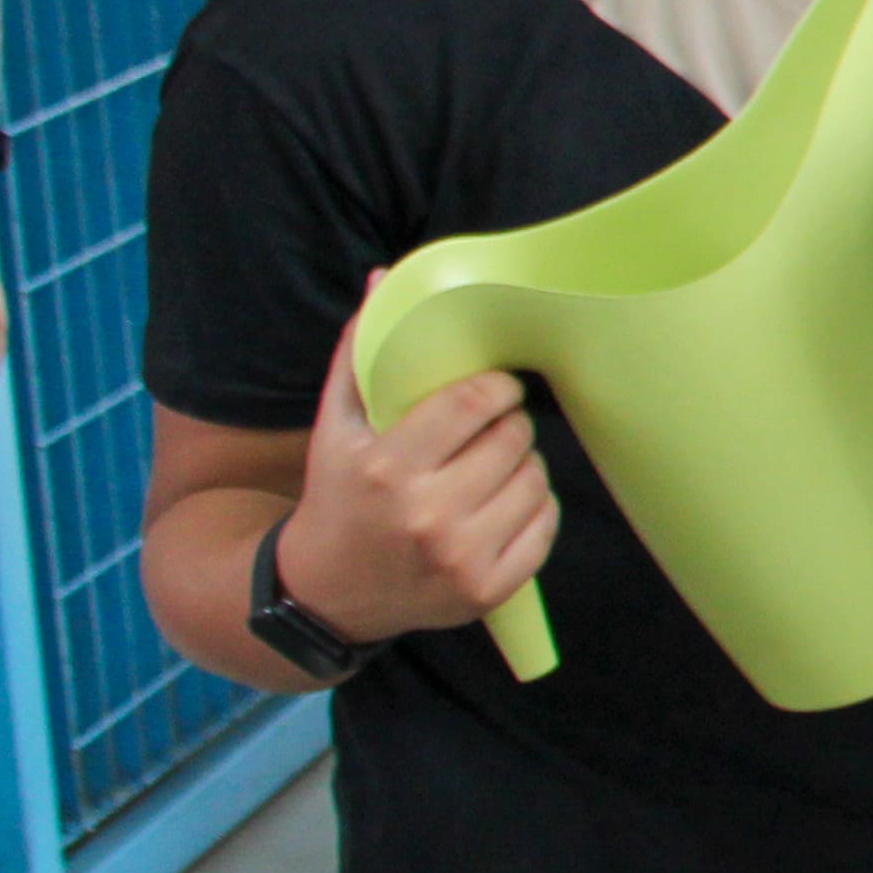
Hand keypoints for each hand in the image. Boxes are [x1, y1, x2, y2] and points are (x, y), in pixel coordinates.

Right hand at [283, 317, 557, 643]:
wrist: (326, 593)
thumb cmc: (337, 496)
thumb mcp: (334, 427)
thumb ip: (359, 353)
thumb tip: (385, 278)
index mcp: (386, 467)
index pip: (474, 402)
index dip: (496, 388)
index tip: (496, 388)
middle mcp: (426, 514)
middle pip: (513, 438)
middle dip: (508, 425)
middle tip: (492, 429)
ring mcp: (461, 557)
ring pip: (536, 478)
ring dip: (523, 465)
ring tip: (492, 468)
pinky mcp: (489, 588)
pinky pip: (546, 524)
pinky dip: (535, 508)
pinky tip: (503, 505)